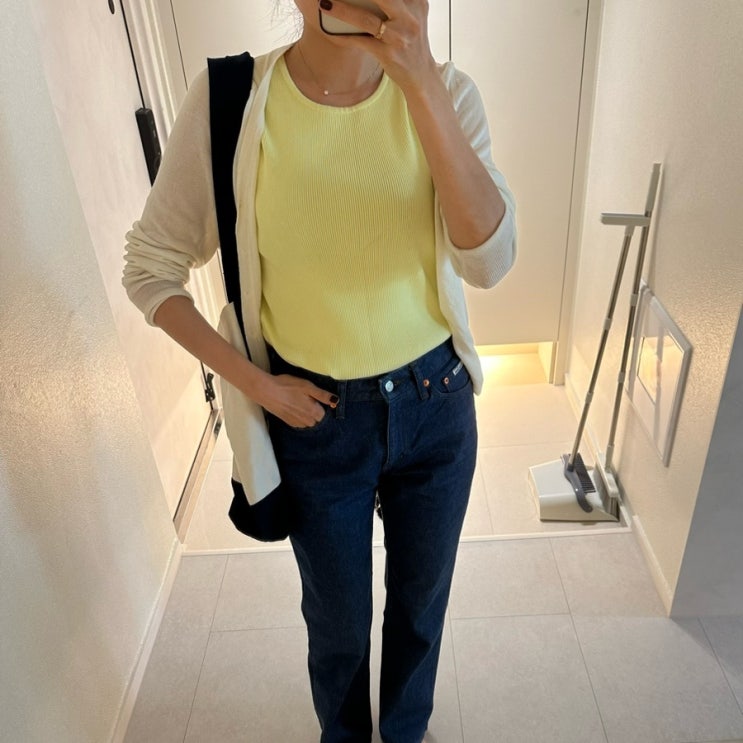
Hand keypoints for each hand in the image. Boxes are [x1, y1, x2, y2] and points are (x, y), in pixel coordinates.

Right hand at [259, 373, 337, 428]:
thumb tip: (336, 401)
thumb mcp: (308, 386)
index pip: (325, 414)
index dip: (322, 405)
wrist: (266, 391)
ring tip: (299, 402)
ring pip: (308, 422)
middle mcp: (307, 421)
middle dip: (315, 411)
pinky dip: (298, 417)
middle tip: (306, 398)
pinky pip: (299, 423)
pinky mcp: (287, 422)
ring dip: (307, 415)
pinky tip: (293, 407)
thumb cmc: (288, 386)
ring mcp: (296, 423)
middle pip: (317, 420)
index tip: (316, 398)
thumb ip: (323, 395)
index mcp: (314, 412)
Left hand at [320, 0, 438, 92]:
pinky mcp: (388, 54)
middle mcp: (410, 17)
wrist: (421, 74)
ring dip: (342, 10)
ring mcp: (399, 37)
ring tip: (325, 3)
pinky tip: (332, 30)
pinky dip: (344, 35)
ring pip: (366, 19)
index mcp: (416, 1)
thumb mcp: (411, 13)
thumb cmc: (409, 39)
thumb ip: (395, 1)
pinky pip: (360, 42)